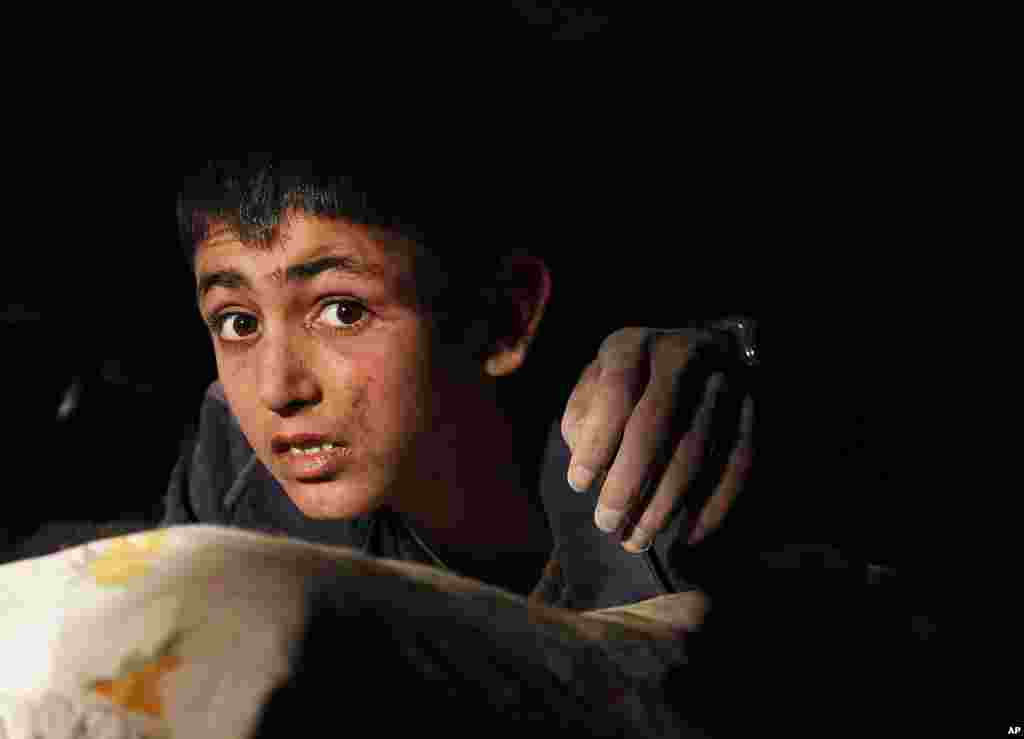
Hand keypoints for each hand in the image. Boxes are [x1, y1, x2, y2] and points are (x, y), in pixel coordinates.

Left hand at [561, 327, 754, 551]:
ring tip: (638, 540)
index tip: (578, 485)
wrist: (700, 351)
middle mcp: (681, 354)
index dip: (597, 442)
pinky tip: (688, 536)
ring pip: (696, 450)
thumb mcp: (594, 386)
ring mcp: (722, 380)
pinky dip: (713, 506)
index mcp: (632, 345)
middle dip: (628, 483)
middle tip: (607, 525)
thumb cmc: (629, 382)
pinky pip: (738, 463)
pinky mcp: (752, 409)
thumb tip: (591, 468)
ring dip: (665, 504)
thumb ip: (583, 420)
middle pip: (656, 425)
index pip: (615, 392)